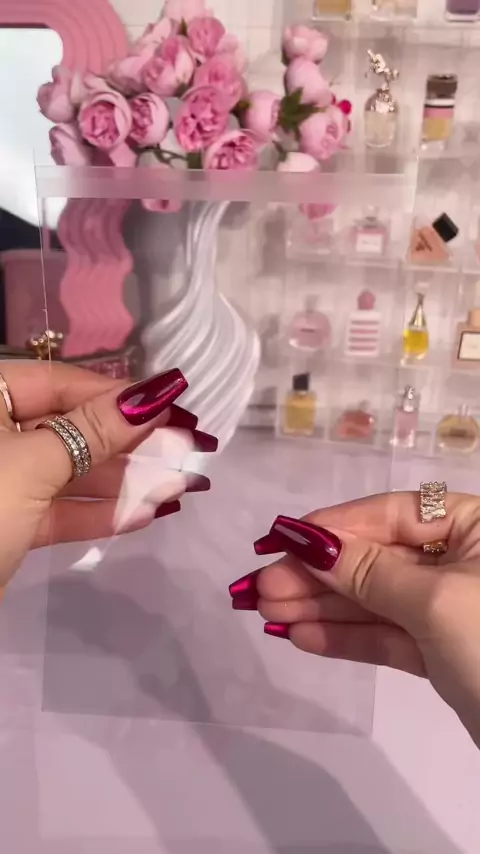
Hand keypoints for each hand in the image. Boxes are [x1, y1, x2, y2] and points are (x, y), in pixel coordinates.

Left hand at [0, 361, 216, 587]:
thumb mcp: (32, 464)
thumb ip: (95, 430)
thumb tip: (155, 394)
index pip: (60, 382)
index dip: (119, 395)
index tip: (173, 407)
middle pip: (70, 427)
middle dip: (130, 443)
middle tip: (188, 449)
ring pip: (68, 472)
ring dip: (124, 482)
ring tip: (181, 487)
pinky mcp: (2, 526)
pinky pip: (56, 511)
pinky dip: (98, 515)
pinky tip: (146, 515)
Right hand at [229, 492, 479, 747]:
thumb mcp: (434, 600)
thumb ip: (368, 571)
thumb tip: (307, 541)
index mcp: (476, 526)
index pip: (393, 513)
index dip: (334, 527)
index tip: (281, 540)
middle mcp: (463, 559)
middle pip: (376, 558)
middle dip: (317, 574)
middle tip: (258, 586)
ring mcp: (450, 607)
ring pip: (375, 600)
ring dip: (320, 606)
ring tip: (263, 610)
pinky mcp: (441, 651)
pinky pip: (386, 636)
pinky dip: (344, 638)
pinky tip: (299, 636)